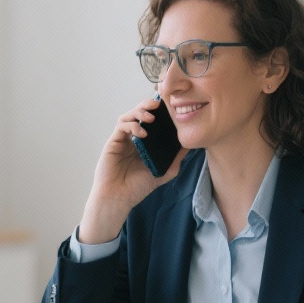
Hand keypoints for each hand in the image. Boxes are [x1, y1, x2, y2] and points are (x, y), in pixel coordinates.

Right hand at [77, 99, 187, 243]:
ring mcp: (122, 139)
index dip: (158, 112)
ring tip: (151, 116)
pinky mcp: (113, 142)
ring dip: (139, 112)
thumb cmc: (137, 187)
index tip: (169, 107)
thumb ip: (176, 159)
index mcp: (144, 143)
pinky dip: (132, 125)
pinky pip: (122, 126)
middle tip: (159, 103)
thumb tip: (190, 145)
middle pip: (138, 113)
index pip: (151, 121)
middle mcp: (132, 139)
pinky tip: (143, 132)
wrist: (119, 198)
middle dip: (148, 105)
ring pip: (128, 116)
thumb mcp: (164, 172)